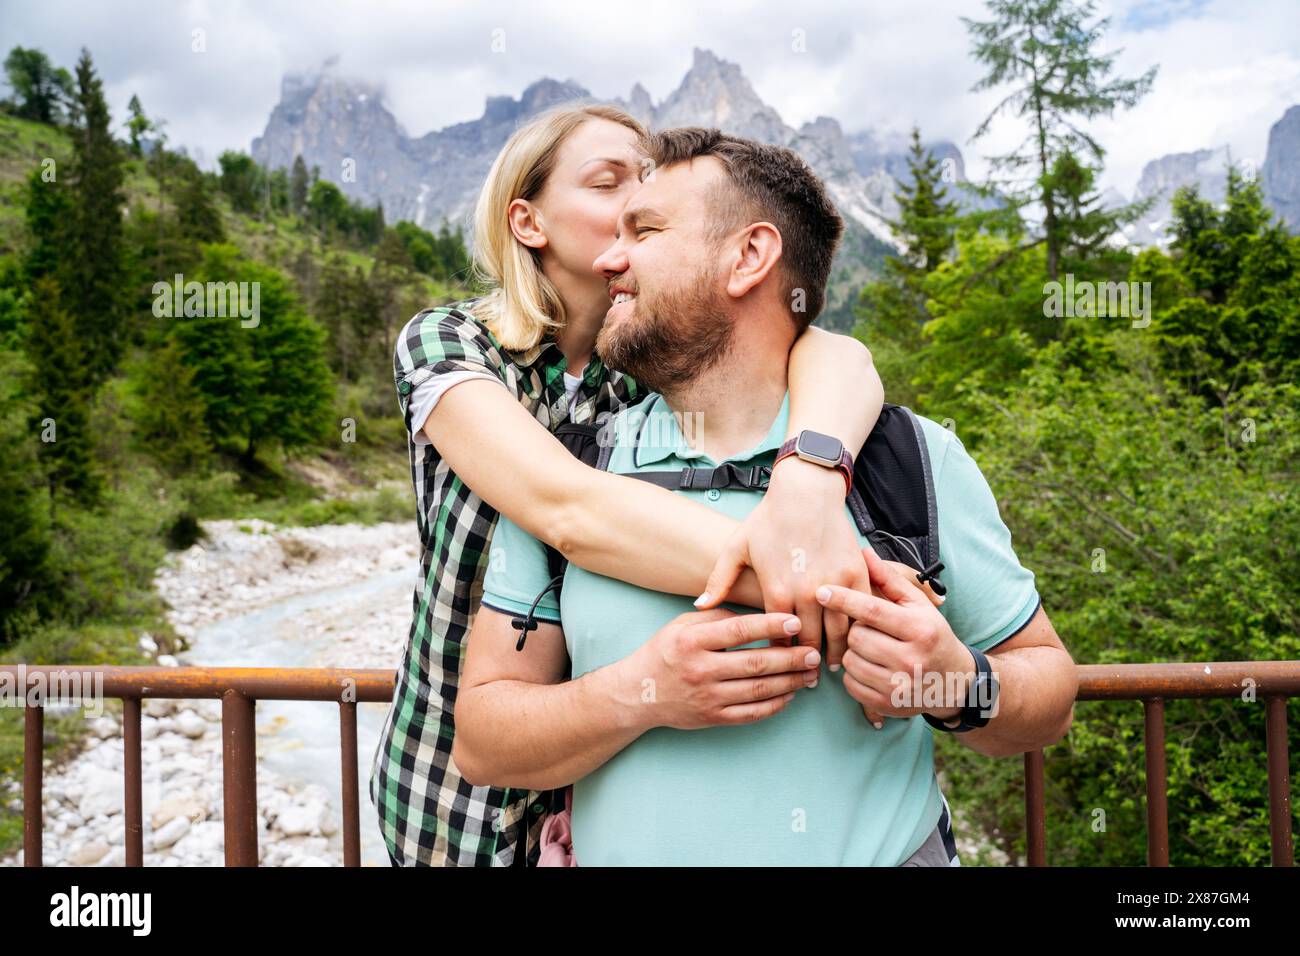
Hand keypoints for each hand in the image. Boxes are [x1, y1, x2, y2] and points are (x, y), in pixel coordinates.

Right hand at [623, 607, 820, 730]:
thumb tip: (756, 615)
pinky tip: (790, 694)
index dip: (770, 625)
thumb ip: (717, 618)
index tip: (795, 620)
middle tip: (814, 652)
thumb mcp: (683, 625)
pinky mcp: (712, 718)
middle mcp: (700, 670)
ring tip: (809, 673)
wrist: (639, 693)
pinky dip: (775, 705)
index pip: (738, 631)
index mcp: (691, 641)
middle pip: (755, 663)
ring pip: (758, 690)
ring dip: (790, 682)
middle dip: (790, 658)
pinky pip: (751, 713)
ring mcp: (707, 697)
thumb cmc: (666, 652)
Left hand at [696, 457, 867, 668]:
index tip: (780, 674)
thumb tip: (698, 607)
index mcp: (778, 591)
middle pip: (809, 642)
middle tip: (806, 682)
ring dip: (835, 652)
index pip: (778, 640)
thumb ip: (718, 580)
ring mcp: (835, 585)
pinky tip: (853, 640)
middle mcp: (807, 593)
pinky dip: (858, 630)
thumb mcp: (737, 547)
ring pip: (839, 633)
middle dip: (807, 665)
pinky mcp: (856, 574)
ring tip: (830, 666)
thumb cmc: (768, 519)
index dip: (779, 660)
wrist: (806, 492)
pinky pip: (860, 612)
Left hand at [815, 546, 971, 721]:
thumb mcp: (919, 605)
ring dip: (854, 652)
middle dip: (856, 630)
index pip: (873, 611)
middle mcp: (911, 660)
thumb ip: (890, 580)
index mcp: (920, 629)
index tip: (821, 591)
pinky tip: (872, 668)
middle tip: (871, 630)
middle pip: (856, 636)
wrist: (954, 683)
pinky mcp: (887, 705)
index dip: (844, 600)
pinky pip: (850, 684)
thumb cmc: (932, 636)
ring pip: (850, 660)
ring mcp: (899, 686)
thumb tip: (864, 553)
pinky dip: (854, 674)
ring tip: (873, 649)